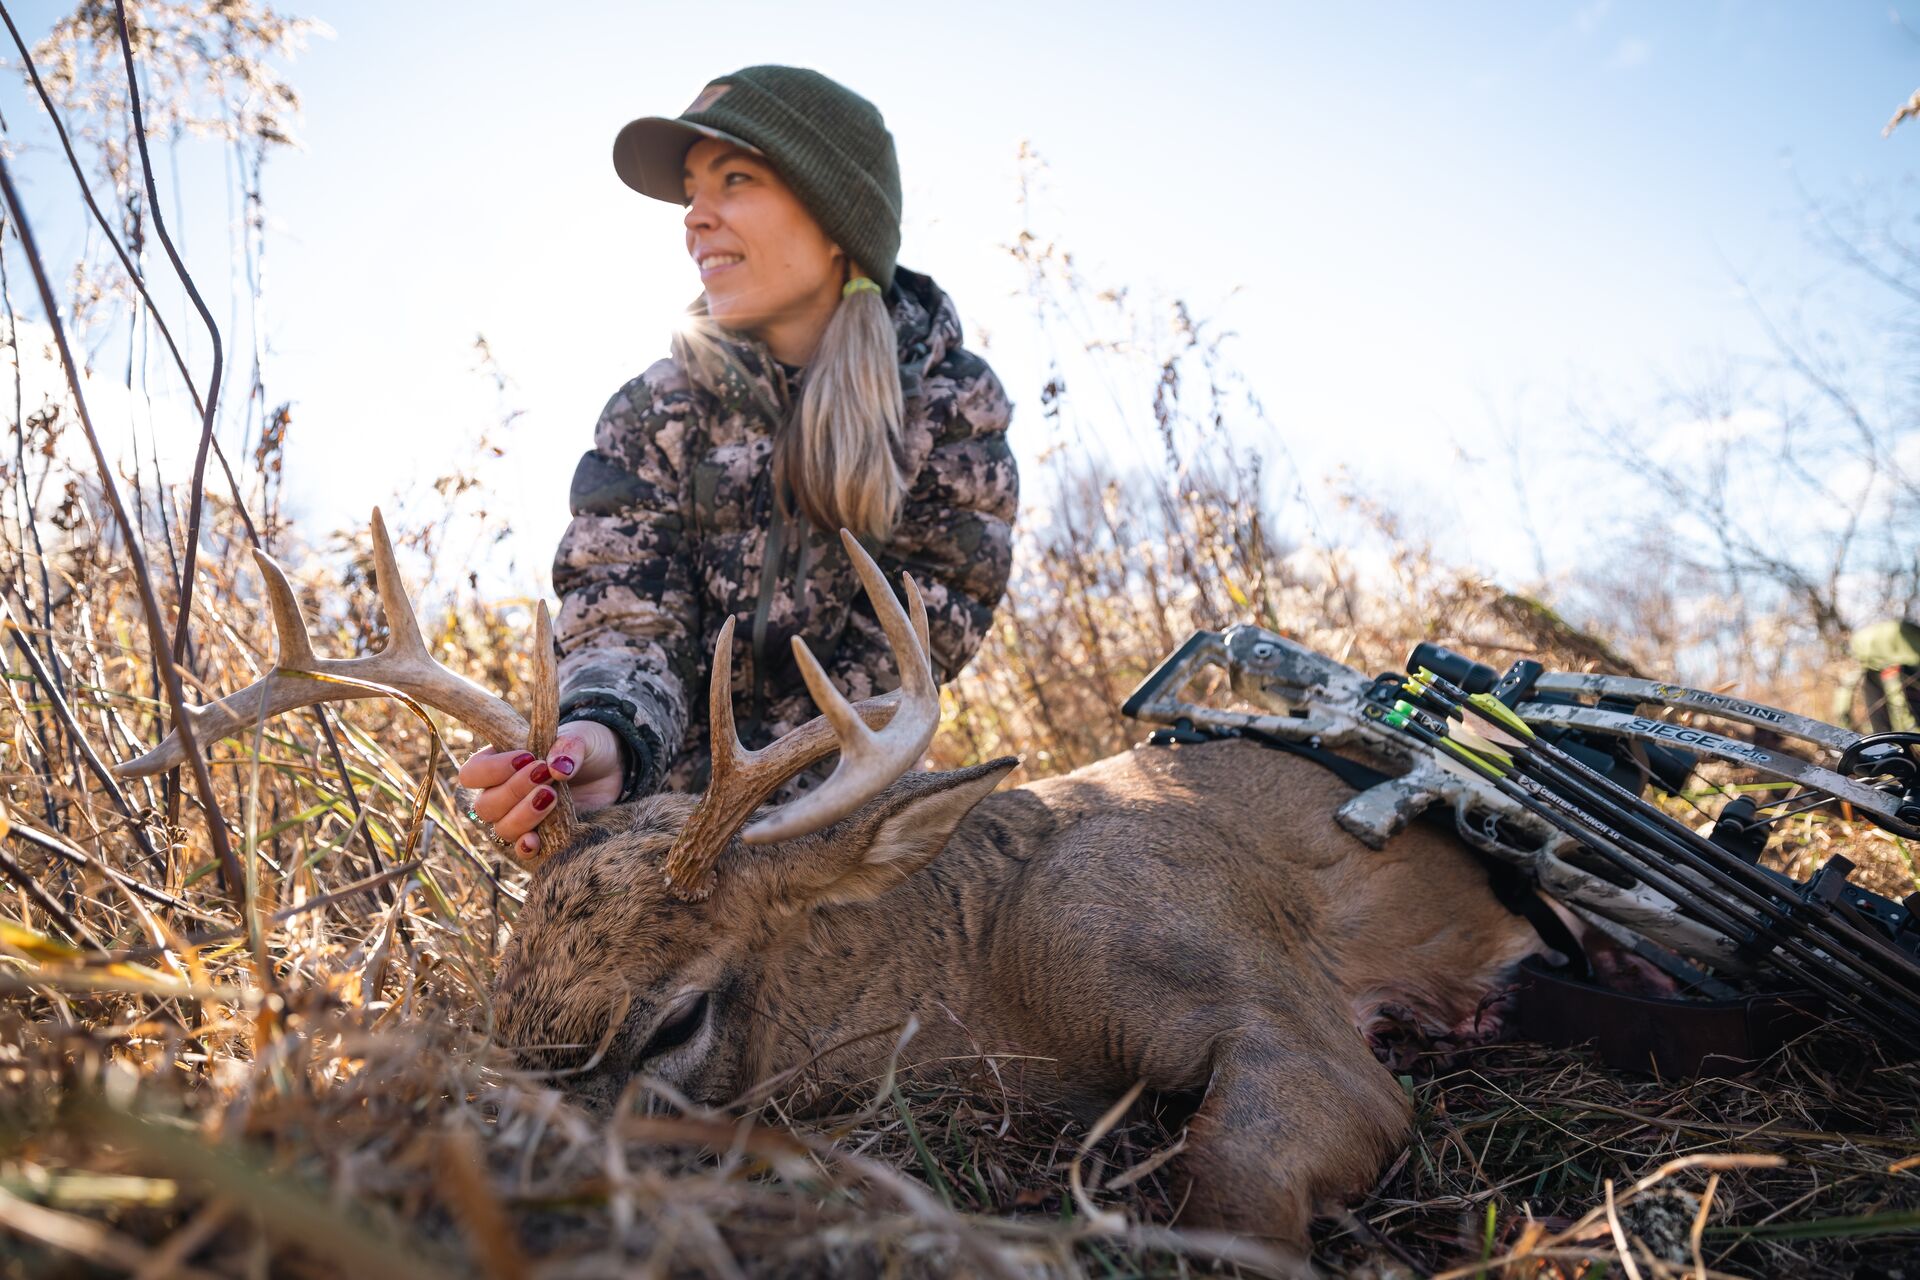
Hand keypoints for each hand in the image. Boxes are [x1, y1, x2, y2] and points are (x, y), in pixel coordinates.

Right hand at [457, 720, 626, 858]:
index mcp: (500, 763)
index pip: (472, 773)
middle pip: (485, 805)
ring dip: (523, 815)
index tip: (527, 758)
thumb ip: (569, 746)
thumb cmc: (586, 748)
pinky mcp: (540, 837)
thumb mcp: (582, 737)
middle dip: (513, 791)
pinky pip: (520, 850)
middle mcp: (503, 793)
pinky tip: (536, 839)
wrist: (611, 771)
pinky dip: (526, 847)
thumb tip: (559, 768)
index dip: (492, 769)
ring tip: (552, 796)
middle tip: (544, 775)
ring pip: (501, 828)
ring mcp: (519, 818)